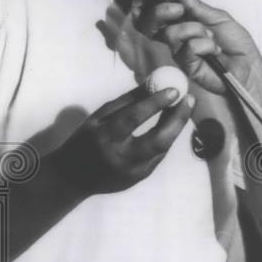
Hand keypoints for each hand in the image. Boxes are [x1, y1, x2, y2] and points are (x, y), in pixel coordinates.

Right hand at [47, 85, 193, 199]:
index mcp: (105, 138)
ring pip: (163, 148)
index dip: (156, 103)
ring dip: (176, 126)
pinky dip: (166, 138)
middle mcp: (120, 158)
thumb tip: (153, 82)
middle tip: (189, 99)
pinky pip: (159, 155)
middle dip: (178, 118)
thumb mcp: (99, 117)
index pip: (133, 118)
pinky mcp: (140, 178)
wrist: (72, 179)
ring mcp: (132, 172)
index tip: (174, 89)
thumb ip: (127, 101)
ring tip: (183, 107)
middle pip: (158, 139)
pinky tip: (171, 125)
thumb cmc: (86, 140)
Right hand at [143, 0, 261, 96]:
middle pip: (148, 24)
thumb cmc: (235, 43)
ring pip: (171, 33)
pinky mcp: (187, 66)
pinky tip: (215, 51)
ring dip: (196, 30)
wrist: (248, 65)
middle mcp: (177, 37)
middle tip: (180, 9)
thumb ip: (196, 5)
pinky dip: (206, 45)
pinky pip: (189, 47)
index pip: (158, 11)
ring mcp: (179, 52)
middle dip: (161, 11)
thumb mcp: (217, 17)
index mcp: (182, 22)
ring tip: (212, 38)